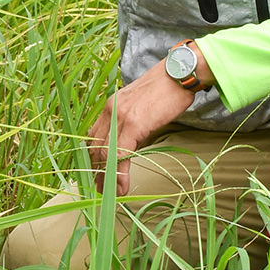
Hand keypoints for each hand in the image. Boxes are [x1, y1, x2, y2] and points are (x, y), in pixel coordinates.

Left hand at [87, 59, 196, 194]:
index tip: (95, 174)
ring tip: (108, 194)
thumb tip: (128, 147)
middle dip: (95, 171)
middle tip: (99, 189)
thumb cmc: (163, 91)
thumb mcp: (138, 106)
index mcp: (110, 106)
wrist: (177, 75)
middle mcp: (110, 111)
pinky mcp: (134, 124)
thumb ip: (129, 124)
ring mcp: (120, 117)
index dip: (92, 158)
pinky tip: (121, 187)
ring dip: (105, 177)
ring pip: (105, 153)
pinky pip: (120, 154)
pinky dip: (119, 174)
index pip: (93, 136)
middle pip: (95, 147)